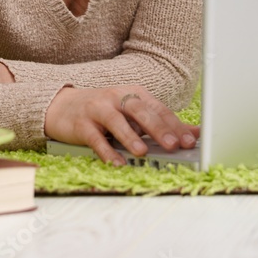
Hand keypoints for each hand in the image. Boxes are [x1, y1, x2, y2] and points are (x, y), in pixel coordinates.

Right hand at [44, 84, 198, 165]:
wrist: (62, 106)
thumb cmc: (104, 111)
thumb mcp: (132, 113)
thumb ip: (161, 123)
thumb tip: (195, 134)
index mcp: (133, 94)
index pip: (158, 109)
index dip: (175, 125)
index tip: (190, 141)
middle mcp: (116, 98)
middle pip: (140, 111)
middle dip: (158, 128)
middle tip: (173, 145)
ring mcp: (98, 109)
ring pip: (116, 121)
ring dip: (130, 137)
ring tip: (143, 152)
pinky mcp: (81, 124)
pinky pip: (95, 138)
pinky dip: (106, 151)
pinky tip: (116, 163)